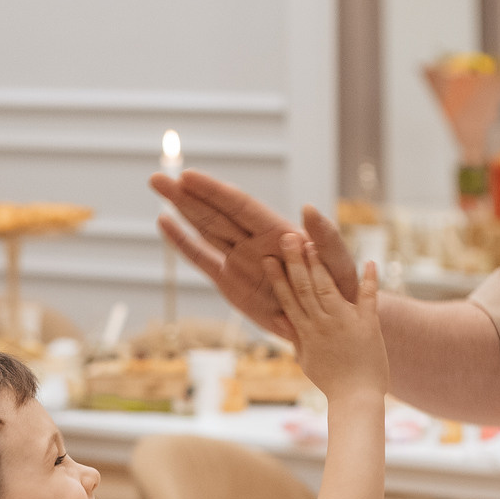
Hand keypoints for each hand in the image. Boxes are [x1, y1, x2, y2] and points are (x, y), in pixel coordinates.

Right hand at [150, 170, 358, 337]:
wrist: (331, 321)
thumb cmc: (341, 289)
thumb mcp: (339, 265)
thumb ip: (326, 239)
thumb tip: (308, 209)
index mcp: (278, 232)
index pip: (240, 207)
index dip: (214, 192)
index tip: (189, 177)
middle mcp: (255, 241)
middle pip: (215, 212)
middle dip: (187, 194)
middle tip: (158, 177)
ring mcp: (240, 259)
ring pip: (205, 228)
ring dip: (182, 209)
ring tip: (159, 187)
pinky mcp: (231, 282)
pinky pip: (202, 259)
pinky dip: (184, 243)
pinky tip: (165, 223)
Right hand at [266, 233, 385, 402]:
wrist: (356, 398)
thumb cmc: (331, 382)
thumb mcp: (307, 361)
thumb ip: (296, 338)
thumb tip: (282, 321)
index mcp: (306, 332)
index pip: (288, 299)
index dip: (278, 278)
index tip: (268, 259)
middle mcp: (322, 323)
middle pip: (305, 287)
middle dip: (295, 261)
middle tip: (287, 238)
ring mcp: (345, 322)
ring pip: (328, 287)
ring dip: (319, 264)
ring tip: (311, 242)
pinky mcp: (368, 324)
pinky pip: (369, 298)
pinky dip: (370, 280)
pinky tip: (369, 262)